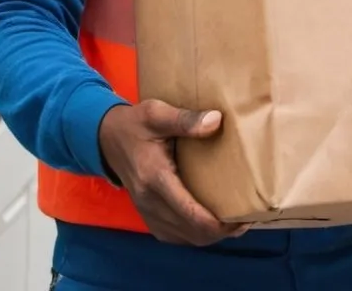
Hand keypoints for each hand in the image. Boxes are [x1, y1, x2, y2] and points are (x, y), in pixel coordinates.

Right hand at [98, 100, 249, 245]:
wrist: (105, 138)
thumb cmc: (134, 124)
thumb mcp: (157, 113)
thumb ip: (185, 119)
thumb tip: (216, 121)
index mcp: (155, 178)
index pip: (190, 213)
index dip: (219, 223)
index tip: (243, 216)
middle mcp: (150, 202)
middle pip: (192, 232)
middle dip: (221, 232)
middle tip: (246, 217)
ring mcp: (147, 211)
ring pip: (185, 238)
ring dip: (210, 235)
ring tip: (234, 221)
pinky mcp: (148, 214)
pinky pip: (175, 235)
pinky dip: (195, 234)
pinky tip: (211, 223)